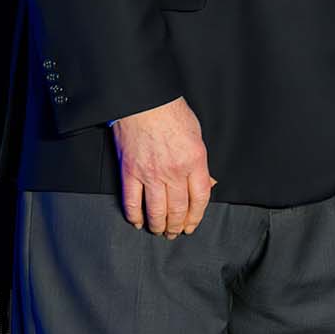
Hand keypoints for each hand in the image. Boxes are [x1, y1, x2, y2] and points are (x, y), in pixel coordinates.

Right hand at [111, 96, 213, 237]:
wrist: (143, 100)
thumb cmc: (171, 112)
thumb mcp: (197, 135)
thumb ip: (200, 162)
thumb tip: (205, 185)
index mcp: (194, 161)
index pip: (200, 199)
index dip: (196, 217)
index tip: (192, 225)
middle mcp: (173, 171)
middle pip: (178, 209)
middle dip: (177, 226)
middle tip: (175, 233)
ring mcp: (150, 173)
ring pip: (156, 211)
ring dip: (158, 226)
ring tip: (159, 231)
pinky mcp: (129, 172)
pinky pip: (131, 201)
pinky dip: (134, 216)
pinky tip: (138, 222)